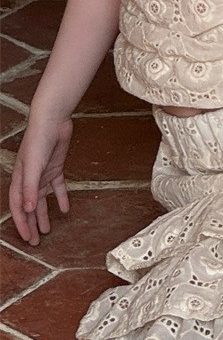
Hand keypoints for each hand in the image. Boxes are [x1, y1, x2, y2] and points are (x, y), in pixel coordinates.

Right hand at [9, 117, 72, 245]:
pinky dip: (60, 198)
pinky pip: (58, 187)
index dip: (21, 224)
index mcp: (19, 180)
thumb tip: (27, 210)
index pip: (18, 208)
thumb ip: (30, 188)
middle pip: (29, 207)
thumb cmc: (38, 140)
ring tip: (47, 231)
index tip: (26, 238)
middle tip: (35, 242)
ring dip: (44, 215)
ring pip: (42, 200)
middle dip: (31, 224)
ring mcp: (43, 173)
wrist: (53, 120)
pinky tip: (65, 210)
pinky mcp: (56, 167)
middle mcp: (29, 179)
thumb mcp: (33, 166)